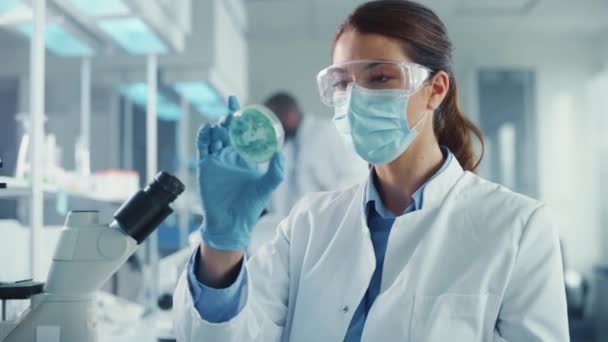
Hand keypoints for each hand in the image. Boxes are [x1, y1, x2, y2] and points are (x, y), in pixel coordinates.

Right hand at [197, 96, 284, 250]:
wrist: (232, 222)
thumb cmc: (251, 206)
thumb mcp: (268, 186)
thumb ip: (276, 170)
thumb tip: (281, 152)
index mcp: (246, 156)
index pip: (244, 131)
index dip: (240, 115)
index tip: (237, 101)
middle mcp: (231, 155)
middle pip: (228, 129)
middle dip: (229, 118)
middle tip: (232, 113)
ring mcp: (217, 159)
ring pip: (215, 135)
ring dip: (218, 126)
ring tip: (224, 124)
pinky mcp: (205, 166)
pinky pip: (203, 147)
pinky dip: (204, 136)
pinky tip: (208, 129)